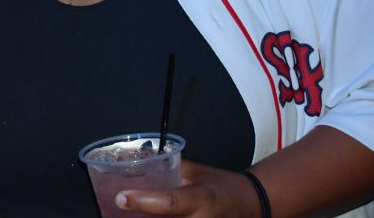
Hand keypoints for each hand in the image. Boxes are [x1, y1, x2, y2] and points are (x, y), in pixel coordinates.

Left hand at [114, 161, 261, 216]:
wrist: (253, 205)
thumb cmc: (224, 186)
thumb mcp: (197, 172)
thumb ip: (169, 167)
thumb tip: (140, 160)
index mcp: (202, 199)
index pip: (170, 202)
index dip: (144, 201)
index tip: (121, 197)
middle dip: (140, 217)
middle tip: (120, 209)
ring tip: (128, 215)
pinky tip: (148, 217)